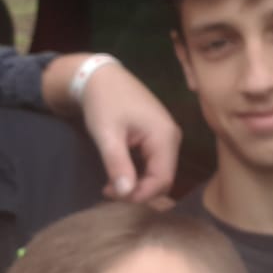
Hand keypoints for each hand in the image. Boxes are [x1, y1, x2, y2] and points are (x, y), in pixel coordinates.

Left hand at [41, 54, 181, 201]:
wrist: (100, 77)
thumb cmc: (104, 102)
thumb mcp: (107, 135)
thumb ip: (118, 165)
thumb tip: (126, 194)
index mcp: (165, 137)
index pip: (162, 180)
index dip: (140, 195)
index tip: (112, 196)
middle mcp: (172, 138)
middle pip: (163, 179)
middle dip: (138, 191)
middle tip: (109, 190)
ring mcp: (166, 136)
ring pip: (158, 173)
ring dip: (136, 184)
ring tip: (110, 184)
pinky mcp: (158, 136)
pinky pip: (153, 163)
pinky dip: (137, 173)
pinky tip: (118, 173)